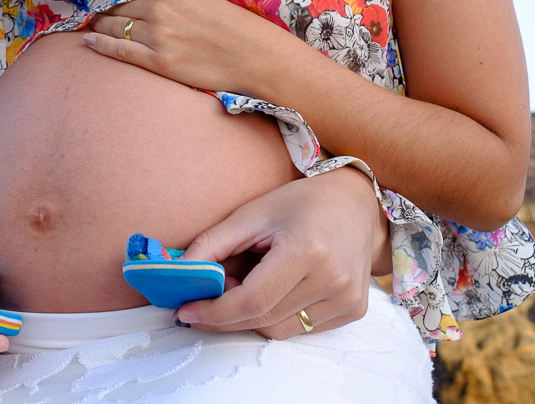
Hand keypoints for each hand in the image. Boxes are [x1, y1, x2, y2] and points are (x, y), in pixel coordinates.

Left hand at [84, 0, 305, 96]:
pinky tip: (88, 42)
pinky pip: (120, 50)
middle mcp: (160, 8)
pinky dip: (100, 45)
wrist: (256, 57)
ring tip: (89, 25)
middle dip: (104, 9)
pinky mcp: (159, 62)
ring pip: (116, 27)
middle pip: (120, 7)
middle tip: (89, 10)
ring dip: (99, 26)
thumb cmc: (237, 28)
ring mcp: (157, 36)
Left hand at [174, 167, 389, 338]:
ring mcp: (348, 298)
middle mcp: (333, 279)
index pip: (252, 300)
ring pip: (280, 330)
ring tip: (245, 286)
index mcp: (307, 249)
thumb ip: (211, 245)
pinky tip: (274, 290)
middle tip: (206, 299)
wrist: (355, 203)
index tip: (186, 311)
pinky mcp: (354, 310)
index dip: (215, 312)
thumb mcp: (250, 214)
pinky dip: (277, 316)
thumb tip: (179, 274)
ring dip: (251, 317)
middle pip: (263, 319)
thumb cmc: (299, 203)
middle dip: (225, 315)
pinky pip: (302, 328)